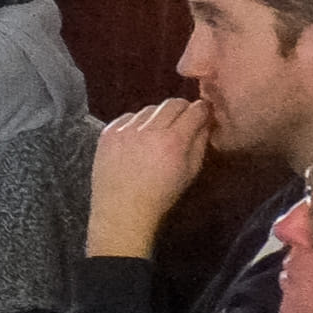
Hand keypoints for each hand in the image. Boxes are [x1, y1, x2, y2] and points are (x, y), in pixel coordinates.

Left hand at [89, 96, 212, 255]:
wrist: (122, 209)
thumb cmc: (161, 195)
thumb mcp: (191, 171)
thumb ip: (200, 142)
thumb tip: (205, 121)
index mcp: (173, 140)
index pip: (194, 110)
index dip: (202, 110)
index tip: (203, 113)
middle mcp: (148, 130)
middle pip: (172, 103)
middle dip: (182, 109)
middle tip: (184, 121)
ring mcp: (125, 130)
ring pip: (149, 108)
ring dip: (158, 116)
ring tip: (158, 134)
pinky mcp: (107, 133)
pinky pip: (128, 117)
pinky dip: (136, 123)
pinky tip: (138, 138)